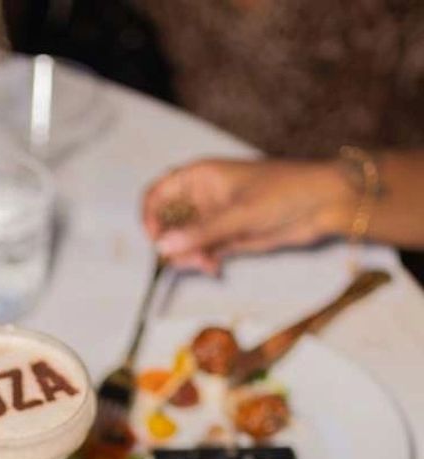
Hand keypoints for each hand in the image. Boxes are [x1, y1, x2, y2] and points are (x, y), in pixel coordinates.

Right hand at [142, 157, 353, 272]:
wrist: (321, 204)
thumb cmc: (284, 192)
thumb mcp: (238, 213)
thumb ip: (200, 232)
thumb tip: (162, 247)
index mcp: (199, 176)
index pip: (158, 194)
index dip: (150, 217)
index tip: (157, 240)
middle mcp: (202, 196)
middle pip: (167, 222)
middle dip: (172, 243)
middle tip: (188, 259)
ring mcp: (214, 218)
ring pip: (183, 242)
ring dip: (188, 257)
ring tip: (207, 264)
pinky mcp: (226, 237)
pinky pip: (201, 252)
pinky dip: (203, 262)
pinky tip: (215, 268)